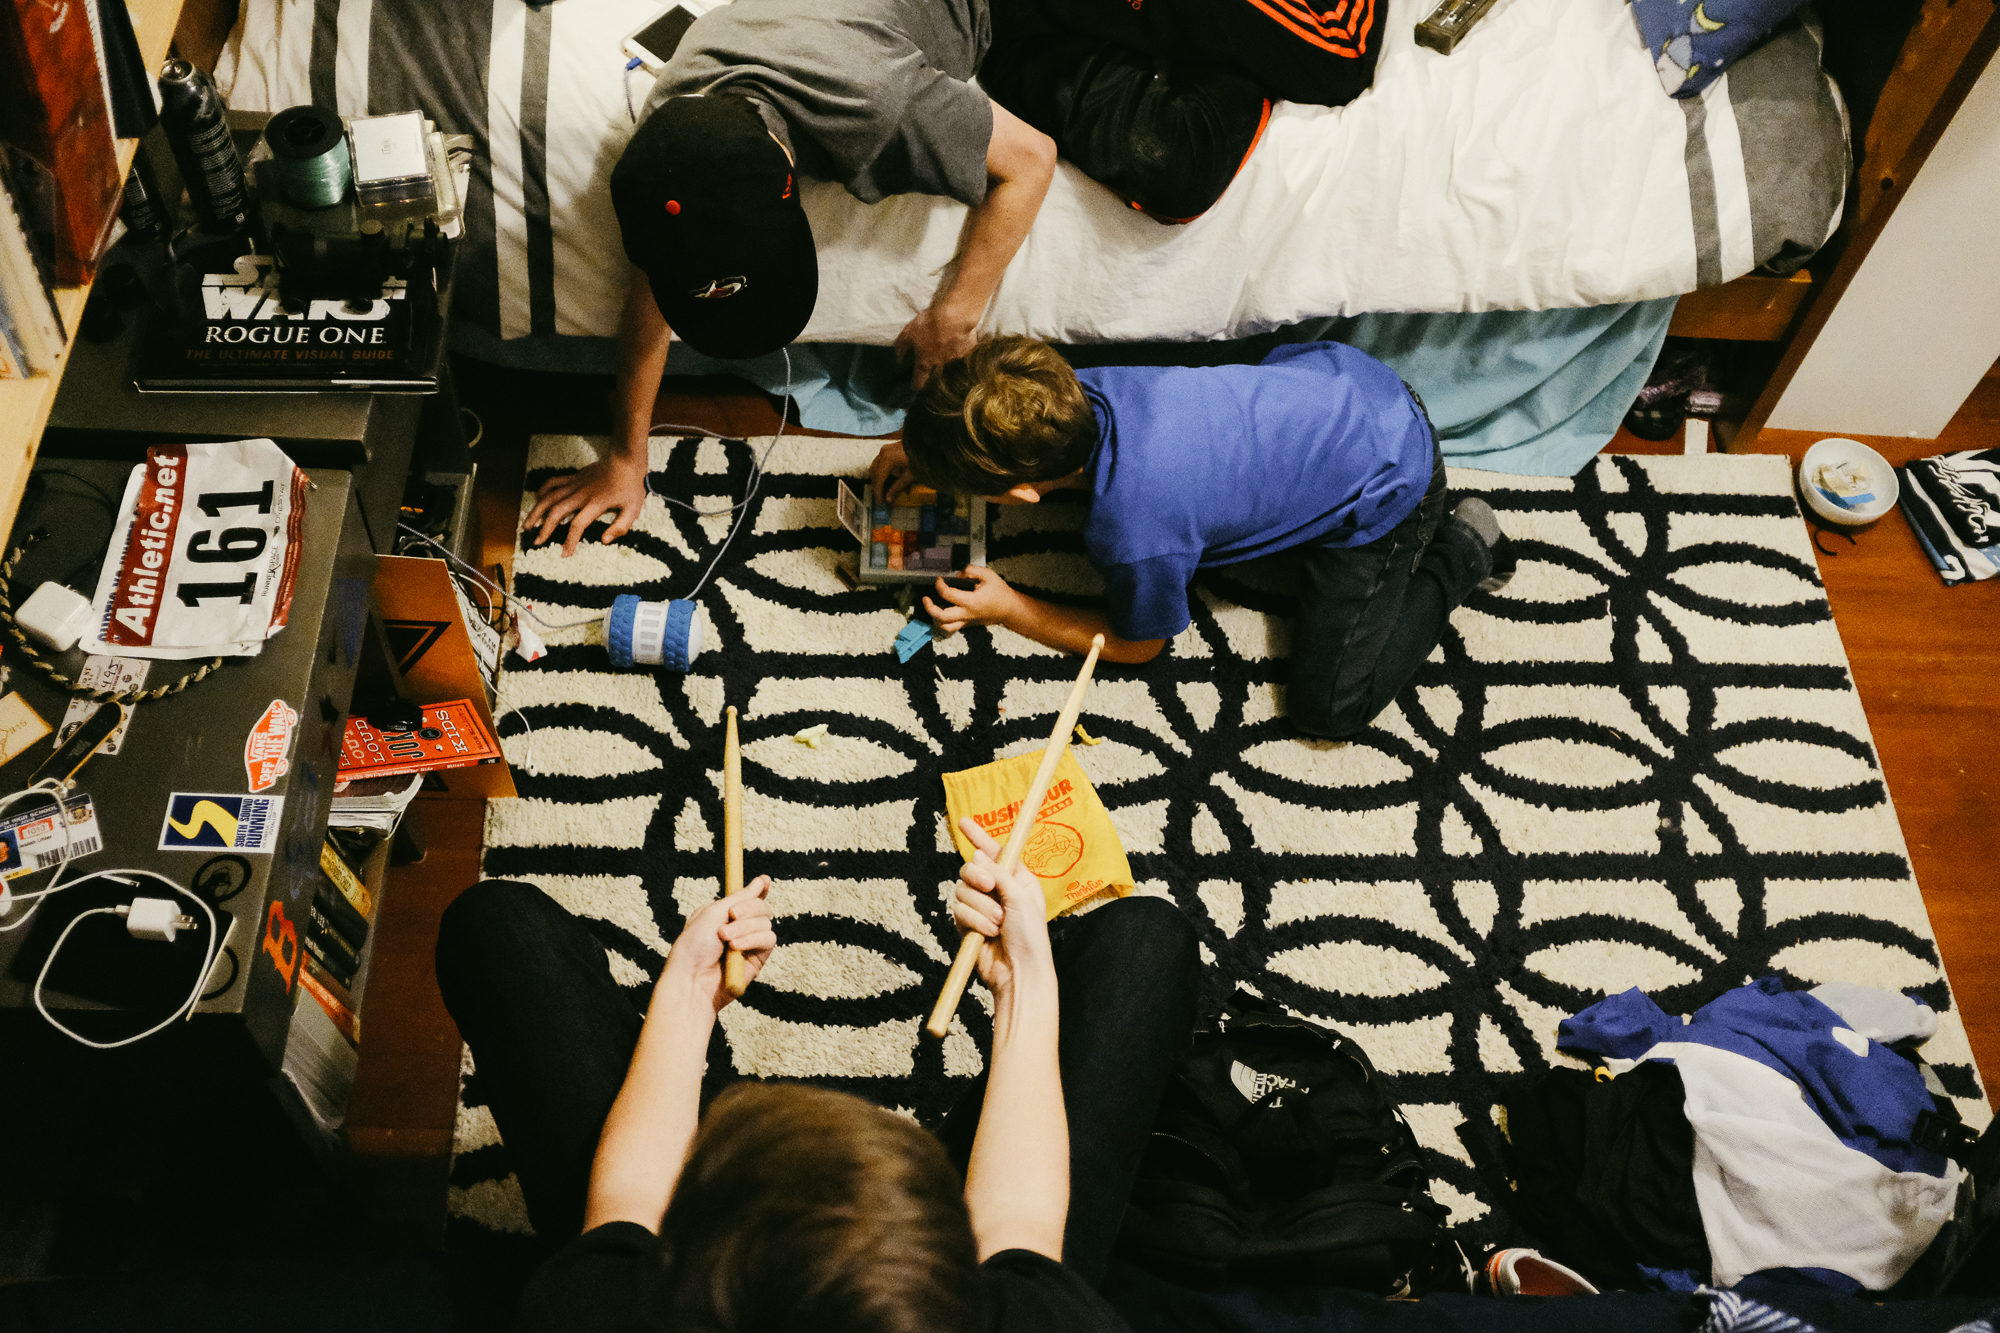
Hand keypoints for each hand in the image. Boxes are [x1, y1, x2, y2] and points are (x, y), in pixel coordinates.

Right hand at [523, 451, 650, 556]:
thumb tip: (604, 541)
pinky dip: (542, 491)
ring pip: (549, 497)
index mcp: (596, 504)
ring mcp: (575, 484)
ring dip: (537, 511)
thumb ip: (620, 527)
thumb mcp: (633, 509)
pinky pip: (553, 483)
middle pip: (557, 511)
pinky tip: (536, 501)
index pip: (578, 525)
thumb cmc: (631, 486)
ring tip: (527, 525)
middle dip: (545, 528)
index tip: (565, 554)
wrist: (625, 459)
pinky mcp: (573, 477)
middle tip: (537, 542)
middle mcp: (581, 494)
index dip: (570, 541)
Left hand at [661, 876, 775, 1012]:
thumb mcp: (713, 913)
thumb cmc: (694, 946)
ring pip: (766, 922)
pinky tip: (736, 948)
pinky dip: (753, 939)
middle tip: (732, 915)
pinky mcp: (757, 958)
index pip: (748, 898)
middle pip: (761, 907)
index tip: (764, 880)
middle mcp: (738, 927)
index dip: (758, 889)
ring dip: (746, 927)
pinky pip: (768, 939)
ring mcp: (748, 943)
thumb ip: (740, 897)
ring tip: (726, 939)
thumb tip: (761, 881)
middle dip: (749, 909)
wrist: (692, 979)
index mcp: (723, 914)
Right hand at [869, 441, 916, 505]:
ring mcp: (885, 449)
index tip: (879, 501)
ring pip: (875, 467)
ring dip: (877, 478)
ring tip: (882, 489)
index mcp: (887, 459)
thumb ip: (897, 487)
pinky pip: (879, 462)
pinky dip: (880, 471)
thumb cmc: (920, 460)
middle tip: (880, 497)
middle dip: (877, 485)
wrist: (927, 447)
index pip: (879, 478)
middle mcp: (883, 453)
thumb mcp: (909, 476)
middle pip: (874, 472)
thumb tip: (888, 499)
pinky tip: (886, 479)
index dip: (878, 491)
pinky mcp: (888, 449)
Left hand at [894, 303, 977, 389]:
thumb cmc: (929, 324)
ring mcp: (957, 363)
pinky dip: (964, 357)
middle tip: (932, 373)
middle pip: (937, 380)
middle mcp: (941, 367)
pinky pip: (966, 359)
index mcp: (925, 363)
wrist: (955, 317)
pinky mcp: (970, 355)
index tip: (915, 385)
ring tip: (949, 360)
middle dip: (933, 379)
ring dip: (949, 367)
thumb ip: (902, 347)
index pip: (919, 382)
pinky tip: (963, 351)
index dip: (916, 385)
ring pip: (952, 370)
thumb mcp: (909, 332)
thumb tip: (899, 359)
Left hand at [924, 565, 1016, 637]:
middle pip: (942, 617)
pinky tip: (941, 613)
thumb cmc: (999, 591)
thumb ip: (972, 571)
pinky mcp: (967, 625)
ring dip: (935, 618)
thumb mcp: (989, 575)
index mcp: (971, 601)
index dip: (939, 585)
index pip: (948, 595)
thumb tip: (958, 573)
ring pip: (945, 627)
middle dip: (930, 608)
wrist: (1009, 609)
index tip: (939, 579)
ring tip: (932, 607)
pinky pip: (952, 628)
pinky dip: (943, 623)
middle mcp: (967, 614)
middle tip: (925, 598)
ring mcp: (966, 621)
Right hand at [952, 818, 1053, 1000]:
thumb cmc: (1030, 936)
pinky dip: (973, 921)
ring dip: (981, 908)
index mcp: (1017, 879)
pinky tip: (986, 934)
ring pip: (962, 890)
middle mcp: (998, 890)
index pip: (995, 852)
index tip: (963, 822)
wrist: (1019, 971)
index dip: (979, 836)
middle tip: (990, 887)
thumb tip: (977, 856)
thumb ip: (999, 874)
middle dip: (978, 877)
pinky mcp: (967, 924)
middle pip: (972, 868)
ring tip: (998, 924)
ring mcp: (981, 907)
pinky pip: (958, 910)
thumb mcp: (1021, 898)